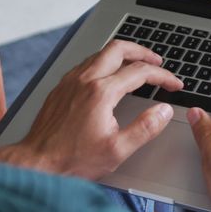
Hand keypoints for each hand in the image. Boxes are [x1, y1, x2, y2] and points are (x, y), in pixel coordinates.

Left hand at [0, 40, 182, 178]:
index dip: (163, 76)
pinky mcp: (61, 87)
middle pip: (118, 48)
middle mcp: (84, 80)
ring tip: (137, 65)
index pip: (140, 72)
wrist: (36, 162)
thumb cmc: (72, 159)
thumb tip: (163, 111)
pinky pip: (86, 63)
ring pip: (100, 53)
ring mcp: (70, 81)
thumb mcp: (118, 150)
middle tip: (157, 62)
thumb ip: (146, 128)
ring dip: (123, 55)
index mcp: (101, 92)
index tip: (174, 84)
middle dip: (143, 52)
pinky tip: (109, 75)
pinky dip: (104, 62)